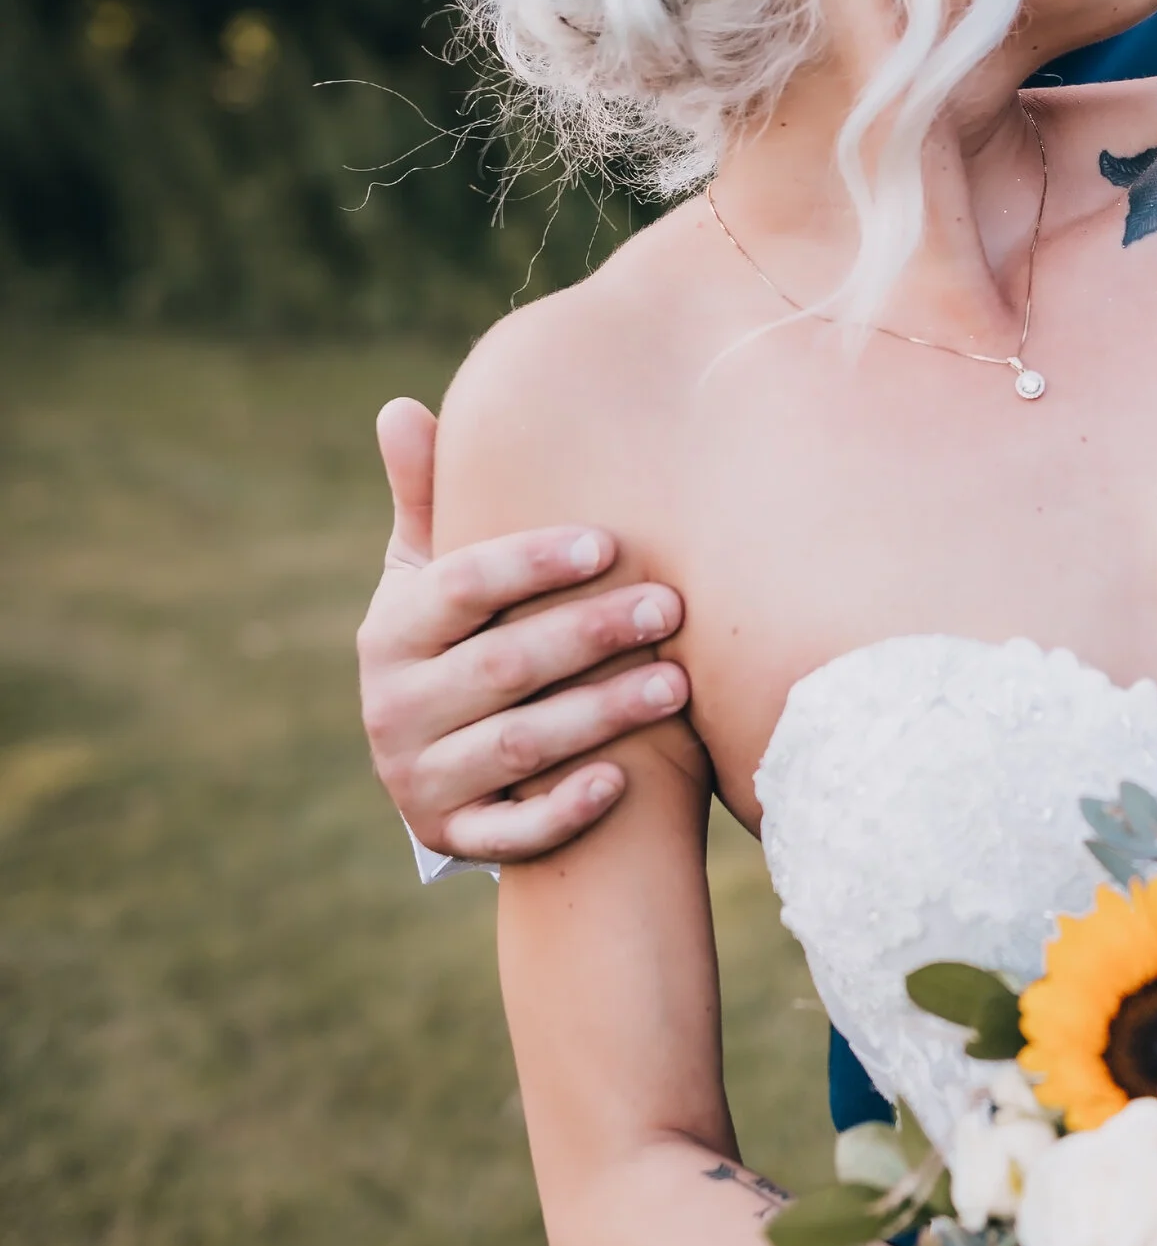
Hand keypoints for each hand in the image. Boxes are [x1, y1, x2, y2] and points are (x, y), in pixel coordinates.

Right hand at [359, 398, 688, 864]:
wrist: (439, 760)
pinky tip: (621, 781)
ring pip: (517, 748)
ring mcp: (421, 780)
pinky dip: (562, 812)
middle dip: (589, 635)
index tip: (609, 541)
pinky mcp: (455, 838)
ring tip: (678, 682)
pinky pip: (510, 834)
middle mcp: (392, 709)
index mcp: (389, 632)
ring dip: (599, 715)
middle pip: (499, 668)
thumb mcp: (426, 574)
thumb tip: (399, 407)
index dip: (529, 564)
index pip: (458, 588)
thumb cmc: (453, 638)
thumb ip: (427, 497)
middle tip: (670, 605)